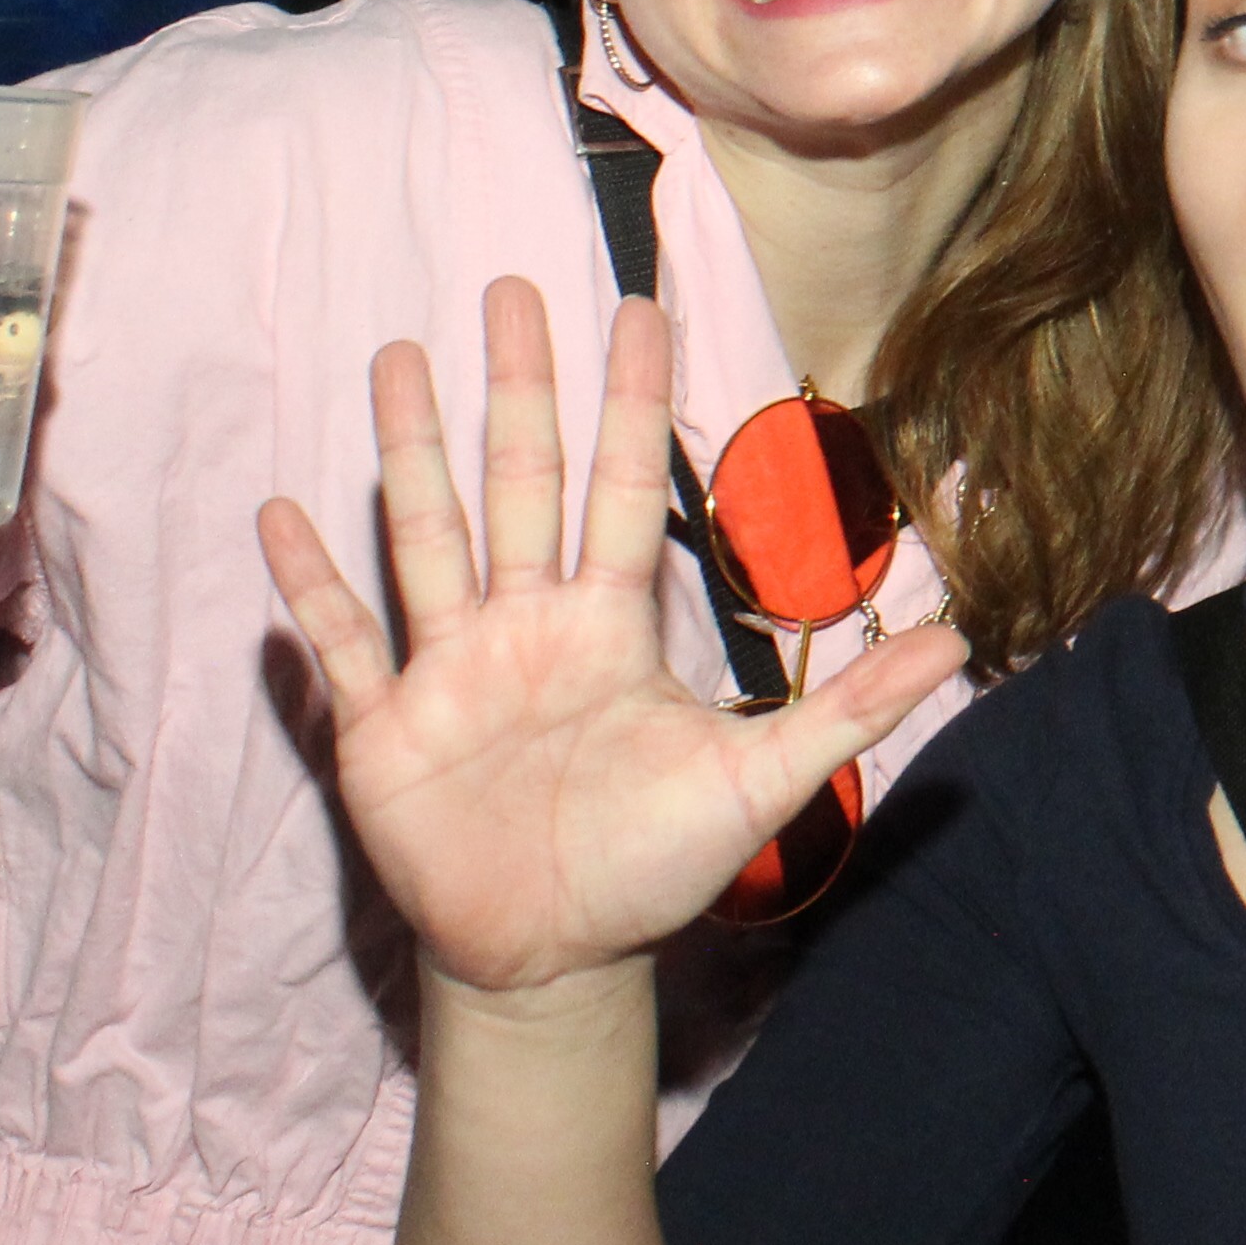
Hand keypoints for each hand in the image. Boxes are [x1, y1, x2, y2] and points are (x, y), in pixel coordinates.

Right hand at [254, 282, 959, 999]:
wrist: (559, 960)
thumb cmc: (654, 864)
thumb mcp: (763, 778)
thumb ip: (852, 707)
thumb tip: (962, 641)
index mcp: (609, 624)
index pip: (622, 487)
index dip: (632, 401)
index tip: (639, 306)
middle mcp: (527, 624)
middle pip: (522, 479)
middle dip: (520, 386)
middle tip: (513, 284)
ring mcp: (452, 668)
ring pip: (428, 533)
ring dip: (412, 448)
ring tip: (399, 356)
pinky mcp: (385, 728)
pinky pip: (344, 643)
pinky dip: (313, 585)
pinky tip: (283, 515)